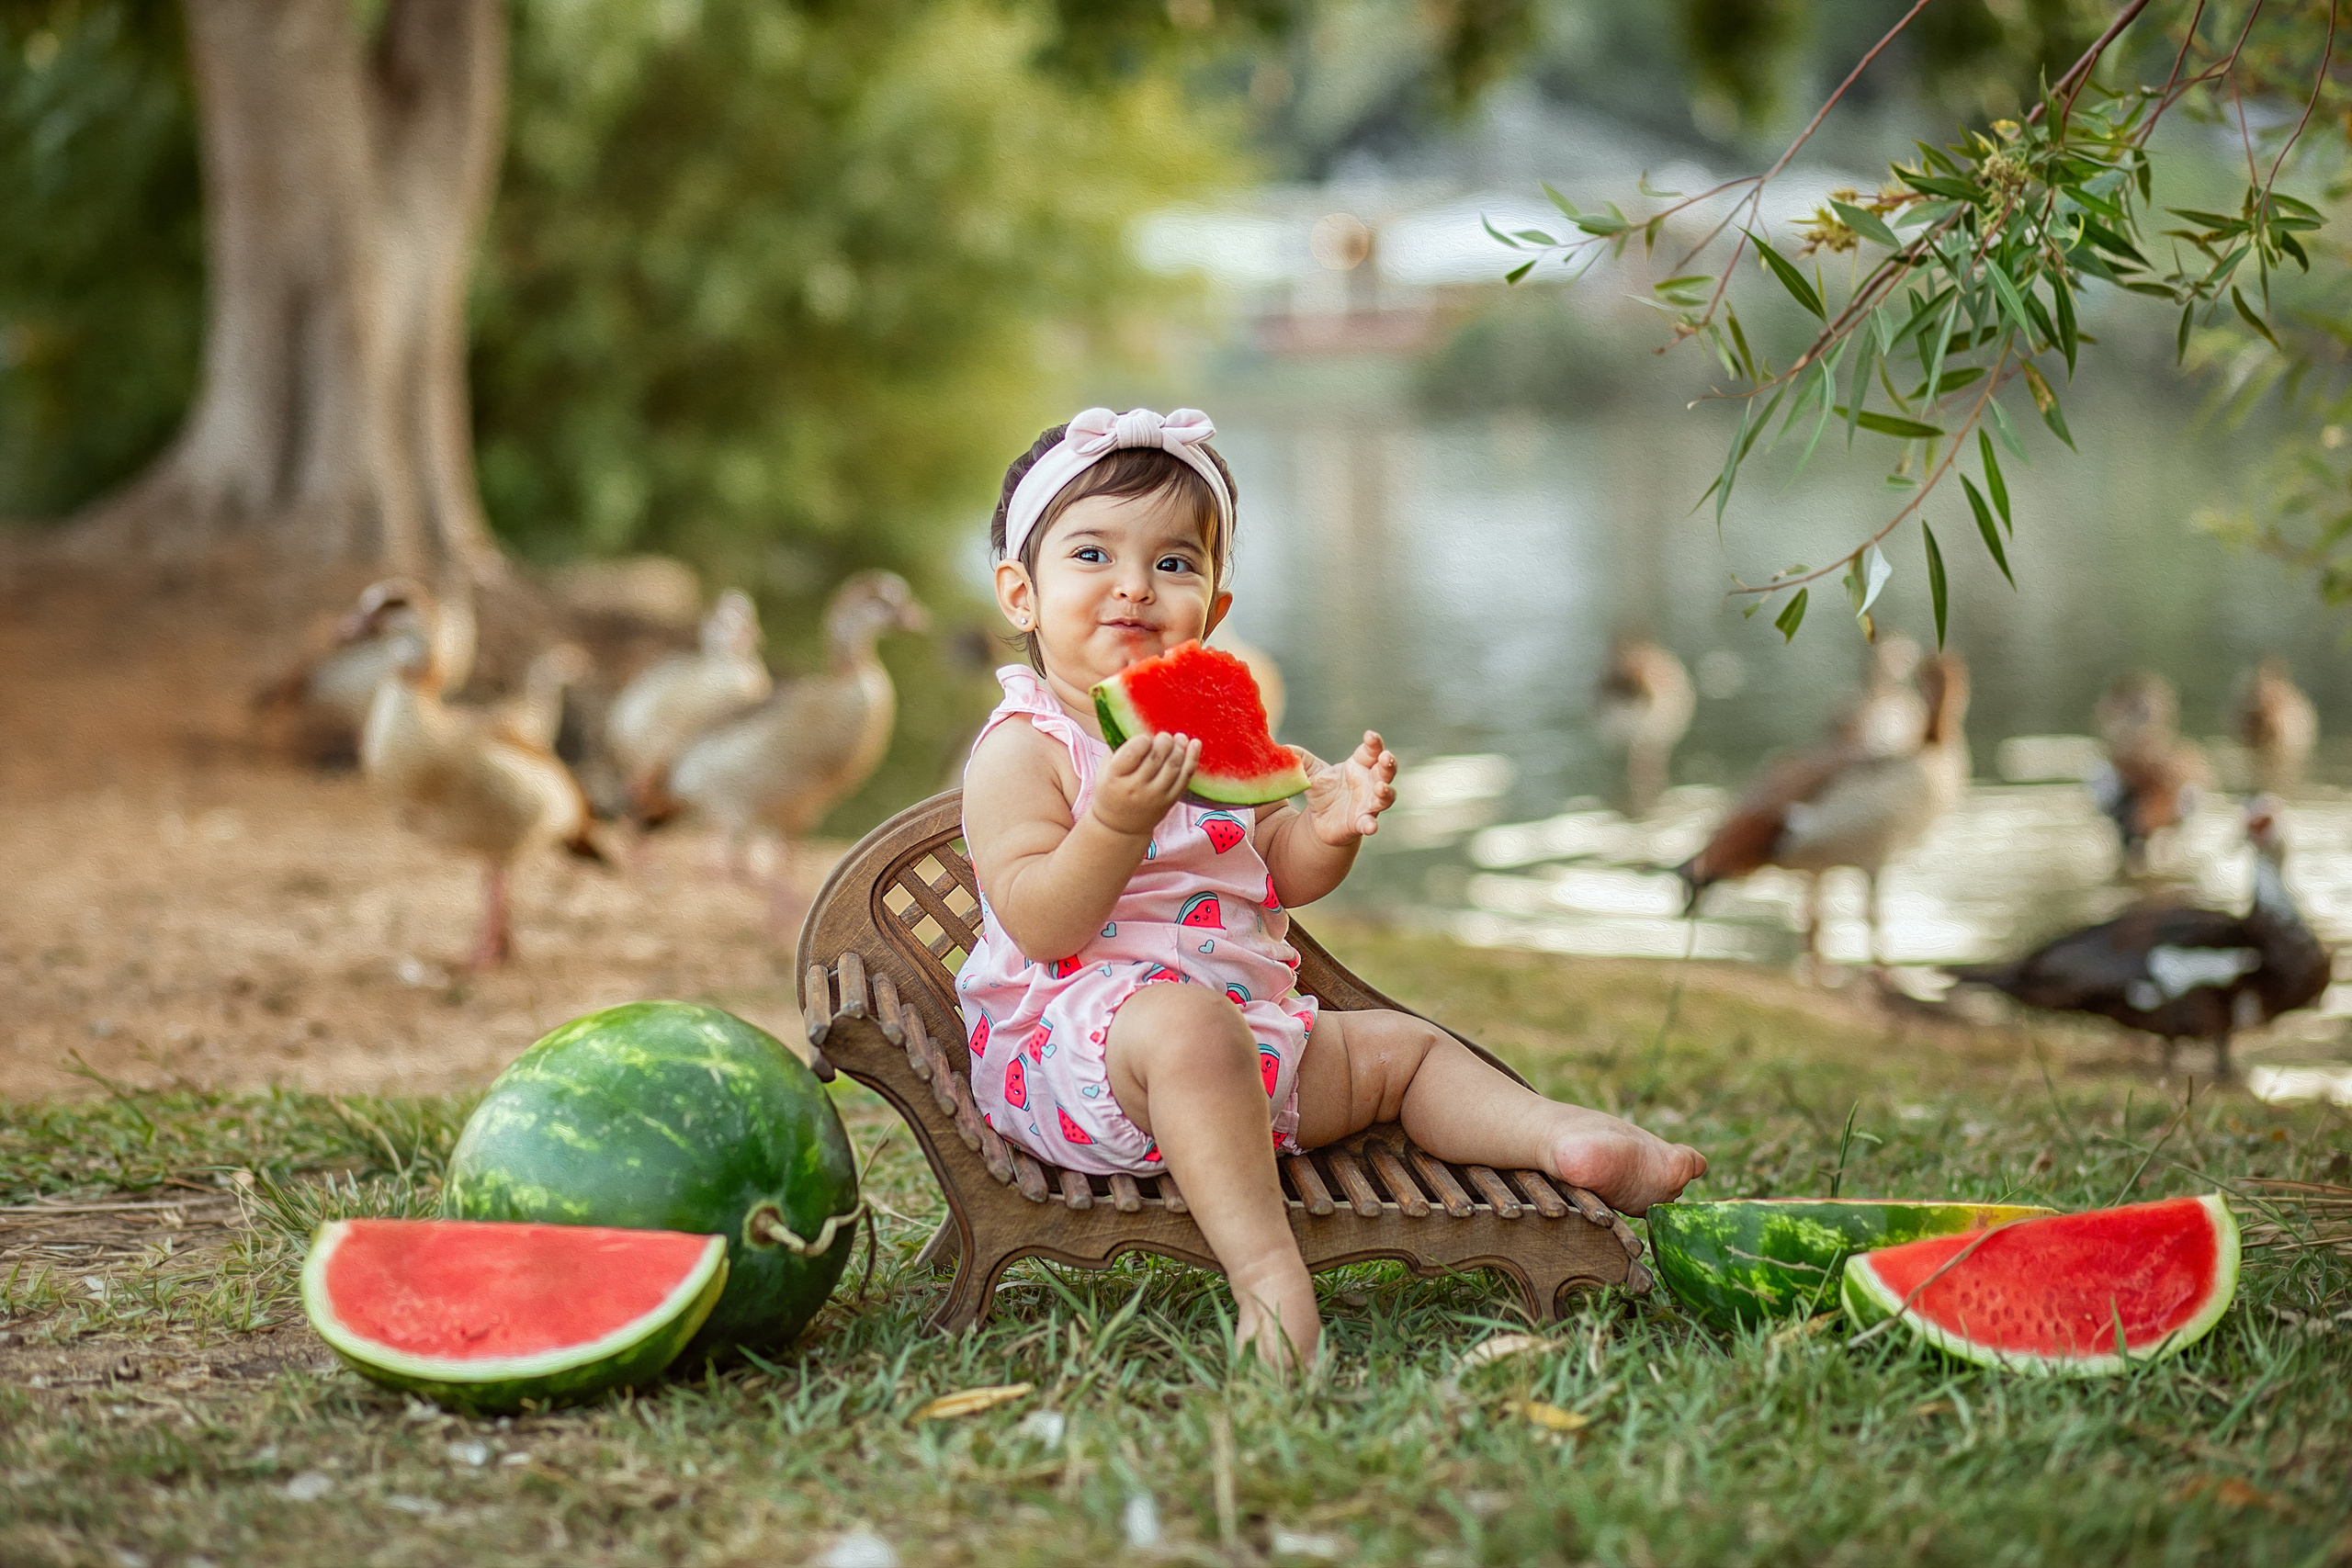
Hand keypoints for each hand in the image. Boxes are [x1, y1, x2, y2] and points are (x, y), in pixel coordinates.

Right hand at [1091, 731, 1198, 835]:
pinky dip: (1192, 758)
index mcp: (1115, 777)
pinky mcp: (1170, 801)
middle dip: (1164, 741)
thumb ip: (1118, 746)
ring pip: (1174, 766)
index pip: (1134, 751)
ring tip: (1179, 738)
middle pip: (1157, 757)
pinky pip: (1185, 777)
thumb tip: (1135, 719)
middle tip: (1164, 736)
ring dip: (1179, 747)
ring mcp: (1155, 796)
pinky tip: (1195, 744)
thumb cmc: (1111, 788)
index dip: (1143, 739)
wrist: (1120, 826)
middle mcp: (1136, 788)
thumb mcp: (1104, 769)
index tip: (1145, 738)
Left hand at [1300, 730, 1397, 845]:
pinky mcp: (1361, 822)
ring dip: (1386, 792)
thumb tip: (1282, 748)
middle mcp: (1369, 783)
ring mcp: (1368, 803)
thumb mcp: (1309, 773)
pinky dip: (1371, 824)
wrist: (1319, 821)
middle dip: (1388, 763)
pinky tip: (1370, 826)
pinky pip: (1370, 823)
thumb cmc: (1322, 791)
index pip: (1371, 750)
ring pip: (1386, 796)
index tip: (1370, 735)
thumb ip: (1299, 759)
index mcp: (1359, 765)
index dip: (1374, 742)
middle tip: (1385, 756)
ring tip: (1381, 787)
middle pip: (1386, 770)